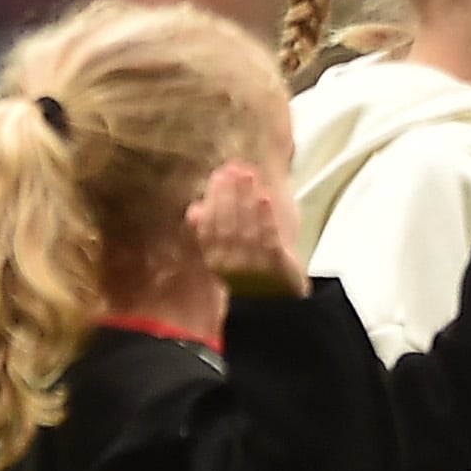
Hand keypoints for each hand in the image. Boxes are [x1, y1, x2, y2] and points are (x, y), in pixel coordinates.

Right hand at [186, 163, 305, 295]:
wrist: (274, 302)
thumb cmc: (249, 271)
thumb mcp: (225, 254)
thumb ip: (210, 232)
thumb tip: (195, 208)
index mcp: (214, 258)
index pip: (208, 225)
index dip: (213, 199)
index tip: (219, 175)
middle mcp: (229, 262)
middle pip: (225, 224)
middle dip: (229, 194)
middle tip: (234, 168)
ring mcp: (251, 265)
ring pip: (245, 229)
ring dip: (246, 200)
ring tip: (249, 175)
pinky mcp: (274, 267)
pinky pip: (268, 239)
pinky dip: (265, 218)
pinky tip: (265, 198)